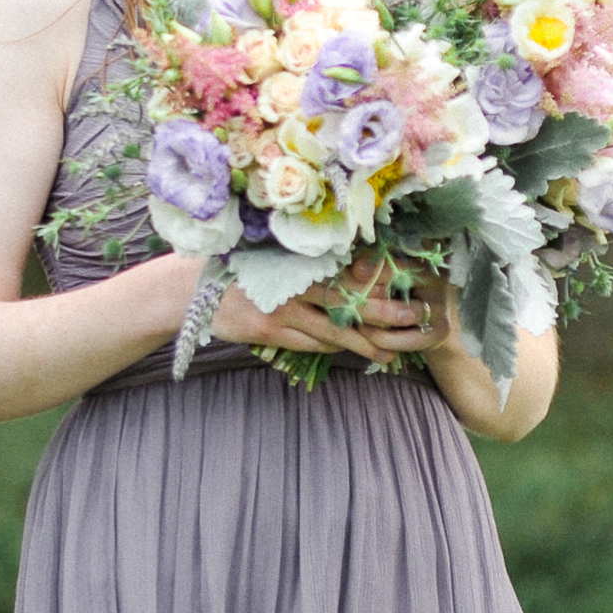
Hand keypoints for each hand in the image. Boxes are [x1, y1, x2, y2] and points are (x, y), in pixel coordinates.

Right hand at [208, 256, 446, 363]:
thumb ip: (316, 268)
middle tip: (418, 318)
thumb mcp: (281, 262)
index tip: (413, 287)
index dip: (383, 281)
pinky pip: (309, 342)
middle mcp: (295, 281)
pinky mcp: (269, 330)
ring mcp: (282, 307)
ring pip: (333, 329)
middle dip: (386, 312)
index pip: (350, 271)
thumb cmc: (248, 272)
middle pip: (350, 300)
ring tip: (390, 351)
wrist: (194, 290)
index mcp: (302, 261)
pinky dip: (331, 347)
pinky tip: (351, 350)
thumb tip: (365, 270)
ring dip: (364, 341)